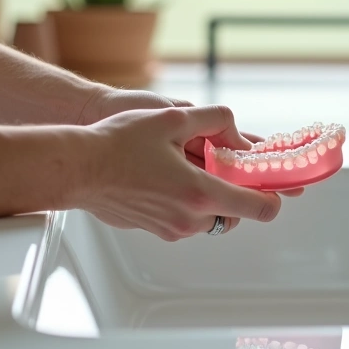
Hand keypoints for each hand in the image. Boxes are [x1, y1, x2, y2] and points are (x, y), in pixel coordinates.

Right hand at [72, 105, 282, 240]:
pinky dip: (186, 202)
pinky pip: (184, 219)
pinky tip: (166, 177)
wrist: (75, 168)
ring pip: (209, 217)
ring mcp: (170, 229)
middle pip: (235, 214)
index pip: (258, 207)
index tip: (273, 183)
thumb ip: (214, 120)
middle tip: (226, 167)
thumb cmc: (117, 144)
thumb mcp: (172, 118)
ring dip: (209, 196)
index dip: (273, 195)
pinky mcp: (154, 230)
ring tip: (190, 167)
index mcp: (200, 193)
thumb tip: (234, 131)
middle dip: (236, 192)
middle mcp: (189, 219)